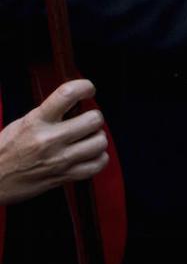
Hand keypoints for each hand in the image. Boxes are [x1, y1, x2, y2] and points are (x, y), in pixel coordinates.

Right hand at [0, 79, 109, 205]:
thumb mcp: (21, 124)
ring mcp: (58, 160)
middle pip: (93, 119)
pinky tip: (89, 156)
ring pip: (100, 142)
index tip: (88, 90)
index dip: (84, 87)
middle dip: (93, 118)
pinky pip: (97, 165)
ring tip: (86, 140)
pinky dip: (98, 159)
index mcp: (36, 121)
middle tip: (85, 122)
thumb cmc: (4, 151)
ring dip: (97, 139)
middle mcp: (49, 139)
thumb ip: (47, 113)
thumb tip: (75, 103)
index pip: (67, 94)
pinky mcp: (64, 177)